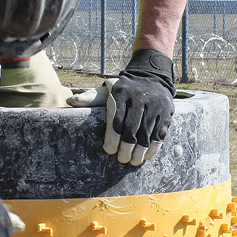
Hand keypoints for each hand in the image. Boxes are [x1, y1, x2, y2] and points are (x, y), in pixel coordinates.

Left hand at [66, 49, 174, 165]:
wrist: (151, 75)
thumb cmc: (124, 88)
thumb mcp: (107, 89)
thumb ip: (90, 98)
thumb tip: (70, 101)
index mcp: (121, 94)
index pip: (115, 121)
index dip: (112, 139)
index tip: (109, 151)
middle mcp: (139, 99)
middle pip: (131, 130)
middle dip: (126, 149)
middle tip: (121, 159)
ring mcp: (155, 106)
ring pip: (147, 134)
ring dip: (140, 152)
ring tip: (133, 161)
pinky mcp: (167, 112)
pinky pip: (161, 133)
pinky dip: (154, 147)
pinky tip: (147, 155)